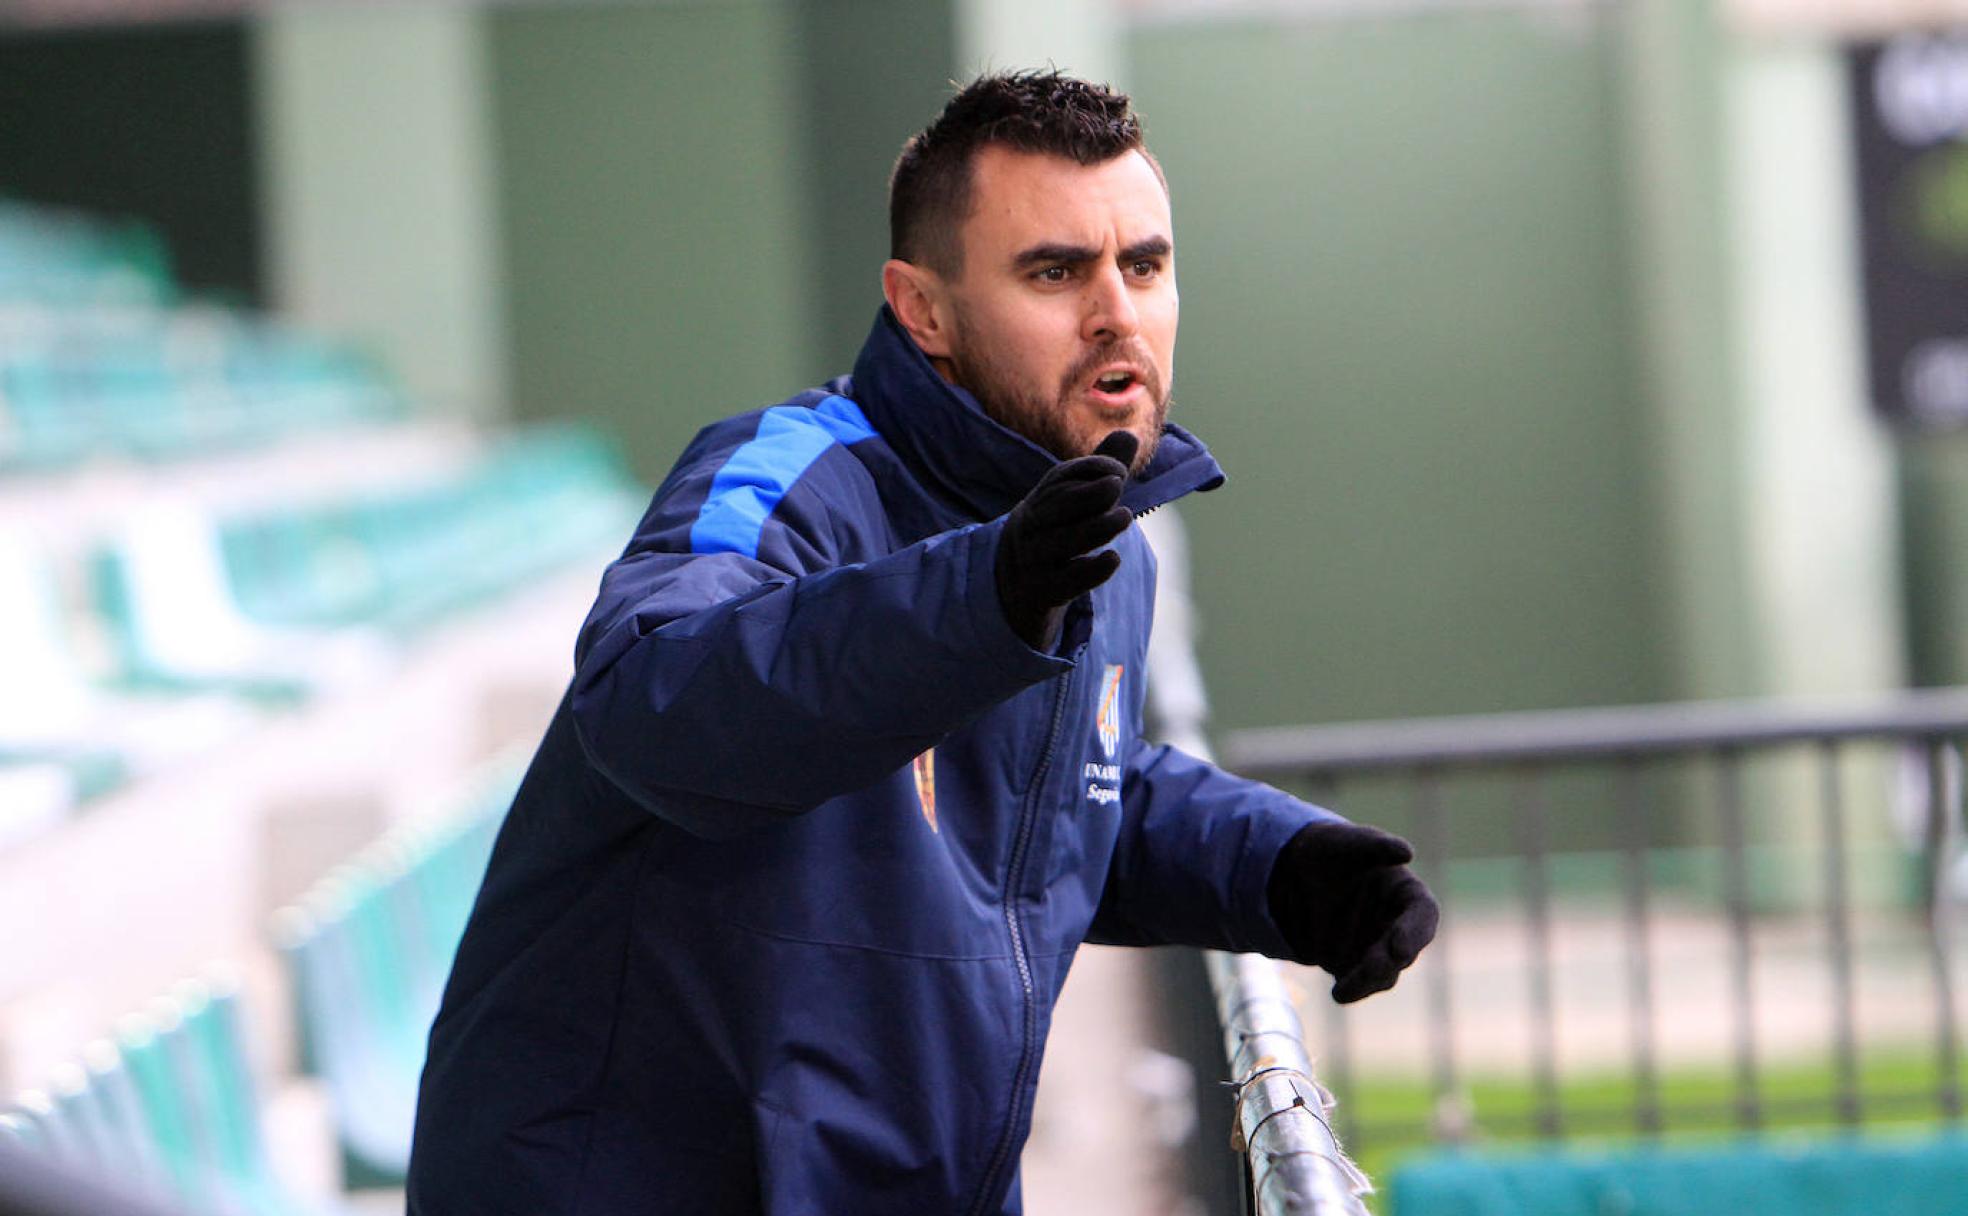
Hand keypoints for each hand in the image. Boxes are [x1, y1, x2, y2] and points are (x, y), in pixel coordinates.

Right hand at [994, 431, 1137, 648]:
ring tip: (1125, 516)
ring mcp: (1035, 560)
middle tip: (1118, 484)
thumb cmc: (1052, 533)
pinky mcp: (1043, 592)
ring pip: (1065, 541)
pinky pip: (1067, 582)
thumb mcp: (1068, 502)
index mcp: (1039, 500)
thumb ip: (1099, 472)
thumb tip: (1130, 435)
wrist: (1011, 587)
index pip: (1061, 478)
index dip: (1092, 469)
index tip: (1119, 470)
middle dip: (1090, 492)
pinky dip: (1091, 570)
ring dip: (1098, 526)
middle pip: (1059, 506)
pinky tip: (1112, 559)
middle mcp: (1033, 527)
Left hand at [1268, 820, 1438, 1003]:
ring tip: (1345, 988)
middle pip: (1404, 951)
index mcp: (1405, 892)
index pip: (1424, 914)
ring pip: (1384, 974)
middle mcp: (1397, 924)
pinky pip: (1358, 984)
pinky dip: (1351, 990)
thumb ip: (1375, 844)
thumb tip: (1407, 851)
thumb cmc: (1328, 850)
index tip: (1400, 946)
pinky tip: (1339, 993)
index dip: (1416, 932)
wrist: (1294, 873)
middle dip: (1388, 962)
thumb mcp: (1344, 841)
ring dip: (1368, 981)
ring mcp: (1377, 948)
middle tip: (1372, 968)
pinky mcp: (1354, 965)